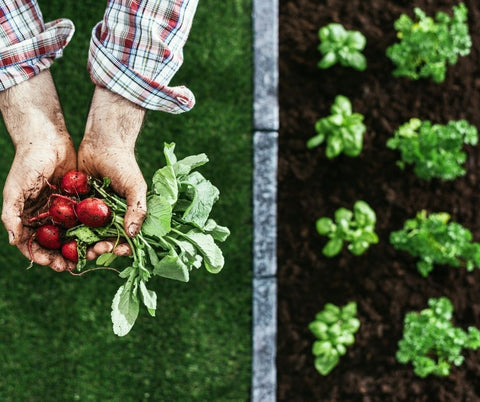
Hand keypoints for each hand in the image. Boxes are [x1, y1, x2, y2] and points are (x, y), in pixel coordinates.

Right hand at [0, 71, 76, 271]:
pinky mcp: (77, 200)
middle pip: (54, 243)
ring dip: (77, 247)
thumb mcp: (15, 189)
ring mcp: (62, 209)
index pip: (33, 244)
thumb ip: (11, 215)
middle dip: (62, 256)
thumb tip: (13, 241)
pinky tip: (98, 238)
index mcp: (27, 217)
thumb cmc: (27, 164)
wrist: (48, 139)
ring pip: (70, 234)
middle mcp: (45, 216)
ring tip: (87, 256)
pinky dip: (89, 229)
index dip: (41, 256)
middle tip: (72, 266)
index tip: (53, 264)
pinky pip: (84, 219)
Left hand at [78, 86, 146, 238]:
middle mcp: (108, 218)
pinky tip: (64, 238)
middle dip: (99, 249)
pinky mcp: (75, 205)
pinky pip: (71, 222)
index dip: (121, 247)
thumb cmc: (124, 165)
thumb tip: (132, 234)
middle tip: (93, 251)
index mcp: (125, 216)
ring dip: (82, 245)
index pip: (125, 238)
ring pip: (86, 235)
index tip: (117, 249)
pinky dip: (67, 231)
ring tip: (77, 250)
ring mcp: (91, 213)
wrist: (102, 143)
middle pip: (104, 240)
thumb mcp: (135, 187)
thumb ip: (137, 209)